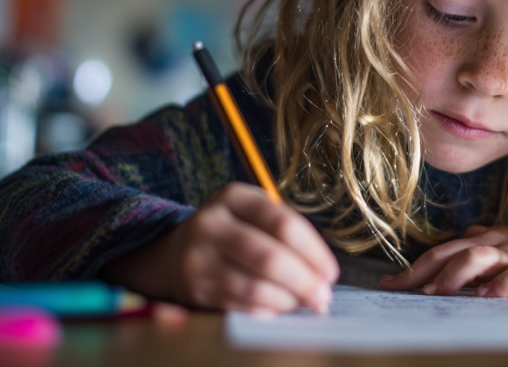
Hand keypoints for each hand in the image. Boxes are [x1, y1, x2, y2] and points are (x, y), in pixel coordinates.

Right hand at [103, 182, 338, 314]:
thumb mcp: (252, 213)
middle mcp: (210, 224)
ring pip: (254, 287)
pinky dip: (266, 310)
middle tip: (323, 296)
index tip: (330, 272)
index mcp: (233, 197)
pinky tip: (279, 308)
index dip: (313, 252)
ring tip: (303, 302)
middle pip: (269, 258)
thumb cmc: (232, 231)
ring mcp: (197, 259)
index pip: (284, 224)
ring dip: (287, 300)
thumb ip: (286, 231)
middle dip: (304, 281)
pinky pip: (240, 306)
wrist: (176, 252)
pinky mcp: (194, 289)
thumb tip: (321, 272)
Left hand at [379, 225, 507, 296]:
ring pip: (478, 256)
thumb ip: (486, 246)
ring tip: (435, 293)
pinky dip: (502, 284)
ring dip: (453, 275)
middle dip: (421, 270)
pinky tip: (487, 296)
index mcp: (487, 238)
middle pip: (451, 251)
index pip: (443, 250)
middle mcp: (497, 241)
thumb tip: (460, 245)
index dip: (414, 266)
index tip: (388, 283)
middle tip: (398, 288)